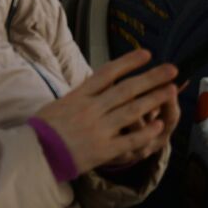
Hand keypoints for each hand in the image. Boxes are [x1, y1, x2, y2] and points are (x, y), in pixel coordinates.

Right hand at [34, 49, 178, 176]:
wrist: (36, 153)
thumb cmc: (45, 128)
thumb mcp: (60, 103)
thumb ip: (83, 94)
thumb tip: (103, 82)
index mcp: (79, 96)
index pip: (107, 74)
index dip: (128, 62)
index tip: (146, 54)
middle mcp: (91, 109)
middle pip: (126, 90)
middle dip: (151, 78)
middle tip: (171, 69)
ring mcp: (98, 129)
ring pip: (132, 111)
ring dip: (154, 100)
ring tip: (171, 90)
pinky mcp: (103, 149)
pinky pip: (129, 139)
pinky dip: (146, 131)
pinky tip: (159, 124)